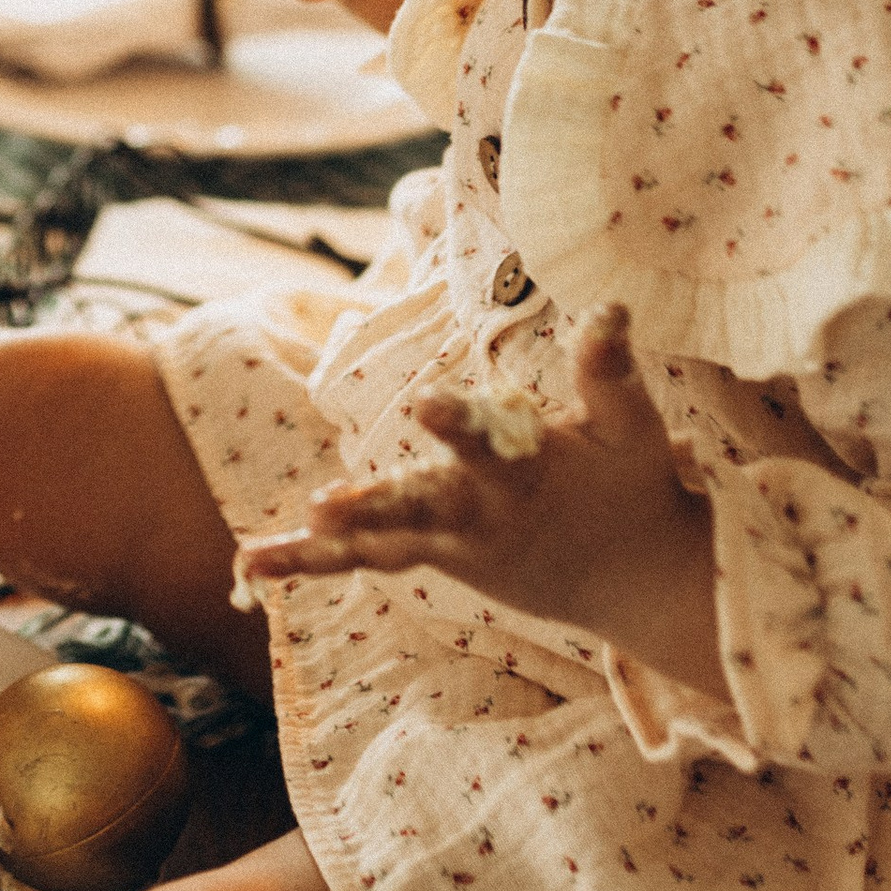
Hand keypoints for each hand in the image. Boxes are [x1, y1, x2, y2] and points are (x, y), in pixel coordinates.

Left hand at [239, 306, 727, 700]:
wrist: (638, 584)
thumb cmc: (633, 486)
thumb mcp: (633, 428)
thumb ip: (610, 370)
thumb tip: (607, 305)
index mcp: (530, 473)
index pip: (490, 444)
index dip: (459, 424)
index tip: (426, 403)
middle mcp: (483, 513)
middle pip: (421, 506)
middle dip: (374, 506)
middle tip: (324, 508)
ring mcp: (454, 543)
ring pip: (382, 545)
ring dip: (322, 548)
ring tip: (259, 553)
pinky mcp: (434, 556)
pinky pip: (368, 559)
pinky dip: (312, 561)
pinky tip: (252, 561)